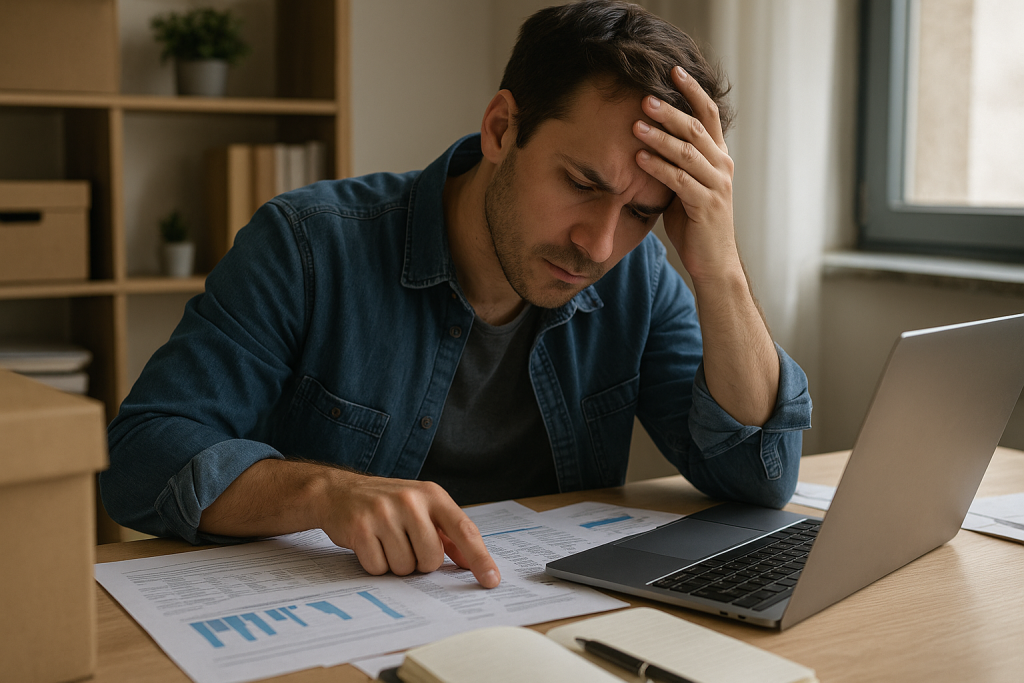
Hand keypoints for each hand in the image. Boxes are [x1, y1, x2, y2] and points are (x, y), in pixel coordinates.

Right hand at [317, 469, 501, 587]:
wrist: (338, 492)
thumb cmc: (387, 504)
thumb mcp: (421, 508)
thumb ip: (447, 533)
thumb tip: (470, 562)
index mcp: (432, 495)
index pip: (464, 530)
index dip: (480, 558)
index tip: (491, 579)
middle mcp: (410, 500)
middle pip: (431, 559)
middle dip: (420, 562)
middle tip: (405, 544)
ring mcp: (384, 513)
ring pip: (405, 567)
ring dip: (396, 564)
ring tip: (386, 542)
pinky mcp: (360, 528)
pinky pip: (379, 568)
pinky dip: (376, 565)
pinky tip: (370, 545)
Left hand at [633, 65, 738, 284]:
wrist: (713, 261)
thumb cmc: (695, 222)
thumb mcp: (685, 184)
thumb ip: (675, 162)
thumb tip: (646, 137)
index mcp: (718, 156)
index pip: (708, 114)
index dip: (692, 91)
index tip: (674, 70)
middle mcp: (722, 165)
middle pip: (696, 128)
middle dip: (669, 110)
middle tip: (644, 97)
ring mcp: (717, 185)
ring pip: (688, 152)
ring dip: (660, 137)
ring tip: (635, 125)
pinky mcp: (706, 205)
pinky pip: (680, 181)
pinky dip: (658, 168)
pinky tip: (639, 158)